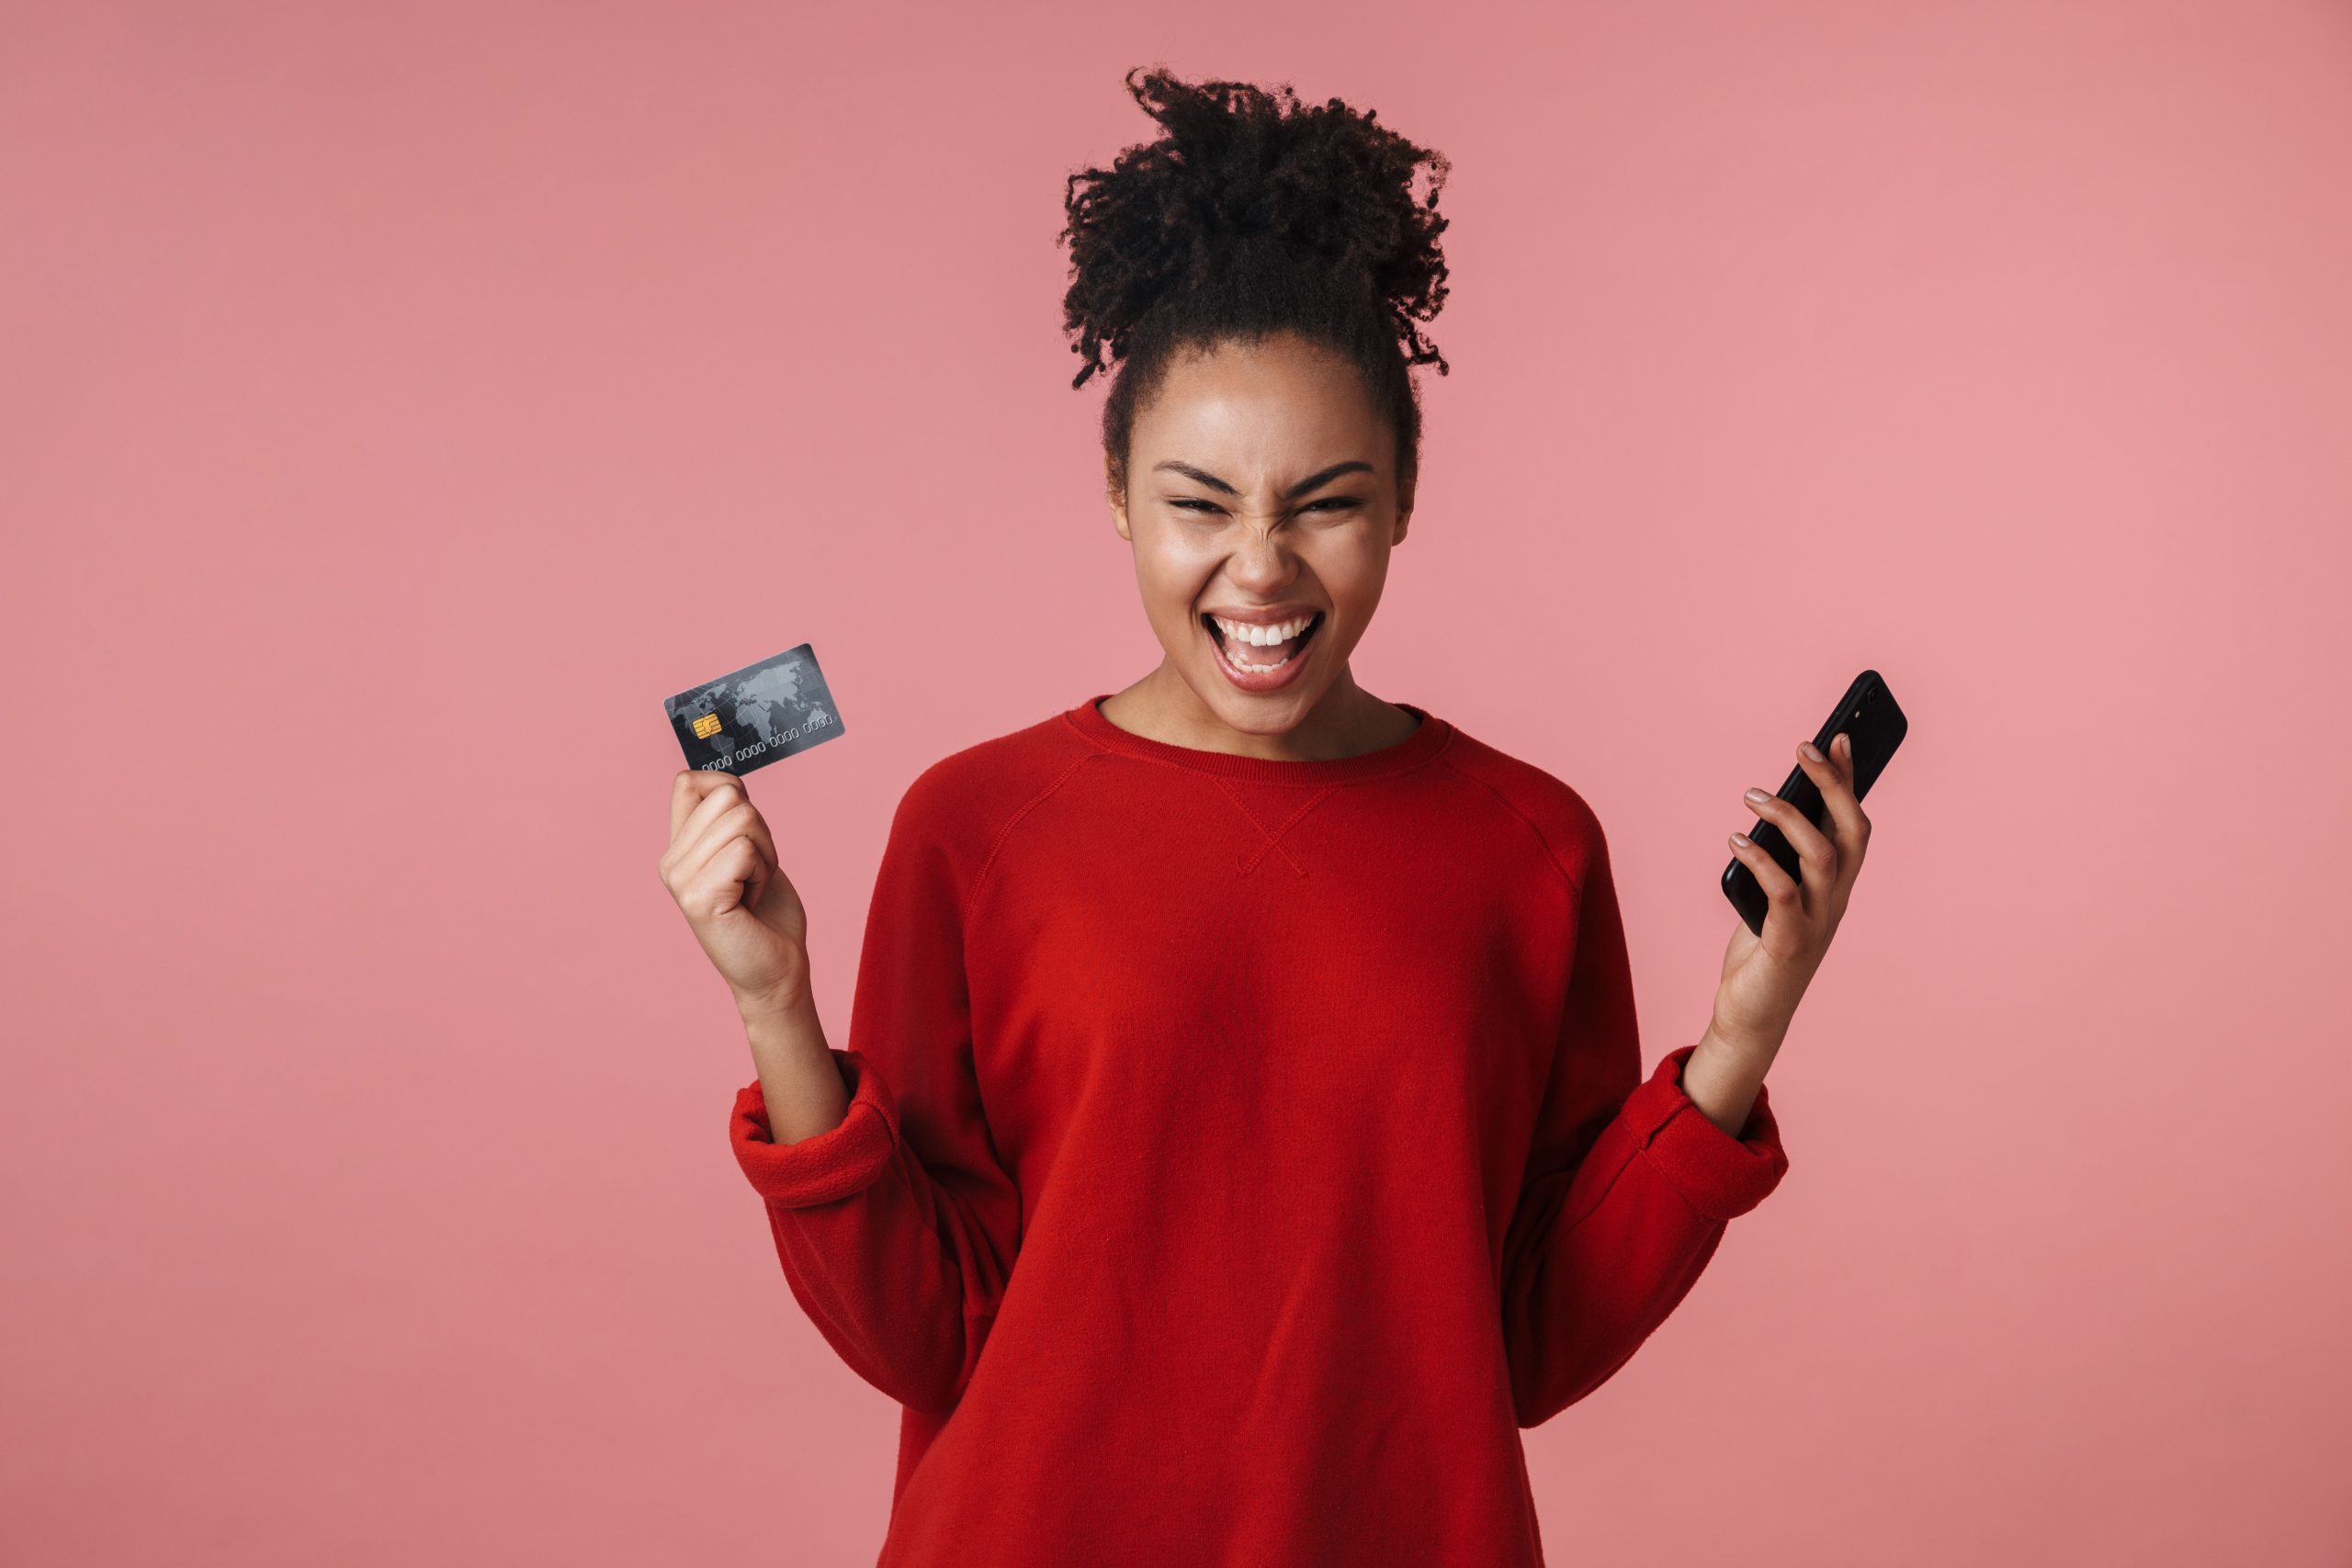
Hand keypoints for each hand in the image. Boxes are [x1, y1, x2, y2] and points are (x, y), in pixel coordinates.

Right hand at [658, 768, 811, 1014]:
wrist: (776, 969)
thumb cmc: (767, 911)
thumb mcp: (749, 850)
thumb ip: (730, 816)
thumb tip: (729, 781)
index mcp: (677, 847)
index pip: (690, 780)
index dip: (731, 793)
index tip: (745, 838)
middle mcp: (670, 861)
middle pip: (728, 795)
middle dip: (760, 831)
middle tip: (753, 873)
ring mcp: (680, 880)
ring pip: (742, 819)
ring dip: (765, 854)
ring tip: (752, 888)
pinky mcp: (698, 898)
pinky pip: (745, 850)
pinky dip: (763, 872)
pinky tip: (750, 901)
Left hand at [1712, 733, 1871, 1053]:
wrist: (1754, 1015)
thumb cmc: (1763, 948)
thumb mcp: (1776, 892)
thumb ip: (1782, 857)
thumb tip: (1773, 806)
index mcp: (1837, 886)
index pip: (1854, 823)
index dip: (1850, 780)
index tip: (1838, 737)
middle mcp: (1836, 901)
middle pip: (1852, 832)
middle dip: (1833, 785)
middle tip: (1802, 749)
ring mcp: (1817, 923)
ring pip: (1823, 856)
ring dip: (1790, 818)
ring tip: (1753, 795)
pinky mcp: (1789, 945)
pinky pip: (1784, 894)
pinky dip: (1762, 861)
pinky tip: (1736, 840)